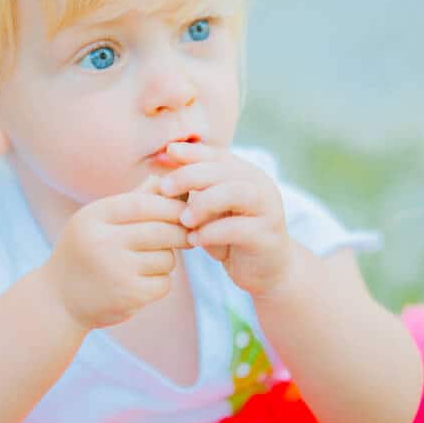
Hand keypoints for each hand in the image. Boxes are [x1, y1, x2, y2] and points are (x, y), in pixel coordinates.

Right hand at [44, 174, 191, 329]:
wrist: (59, 299)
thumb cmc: (87, 250)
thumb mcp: (99, 220)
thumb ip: (133, 199)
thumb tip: (164, 179)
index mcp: (94, 217)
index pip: (145, 204)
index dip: (172, 206)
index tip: (185, 211)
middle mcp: (102, 242)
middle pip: (162, 230)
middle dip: (181, 232)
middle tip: (187, 235)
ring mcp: (116, 270)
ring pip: (167, 257)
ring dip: (167, 259)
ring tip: (147, 262)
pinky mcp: (129, 295)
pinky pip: (164, 282)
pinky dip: (160, 283)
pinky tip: (142, 283)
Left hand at [158, 141, 293, 295]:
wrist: (266, 270)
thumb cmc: (230, 236)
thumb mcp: (208, 209)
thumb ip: (189, 186)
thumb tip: (156, 160)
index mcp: (246, 174)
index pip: (217, 154)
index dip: (190, 152)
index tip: (165, 154)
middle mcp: (260, 186)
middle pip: (224, 169)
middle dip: (190, 175)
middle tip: (164, 189)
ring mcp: (267, 210)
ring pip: (235, 193)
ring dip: (204, 203)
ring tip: (184, 219)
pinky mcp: (267, 236)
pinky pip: (238, 228)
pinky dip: (212, 233)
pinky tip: (195, 240)